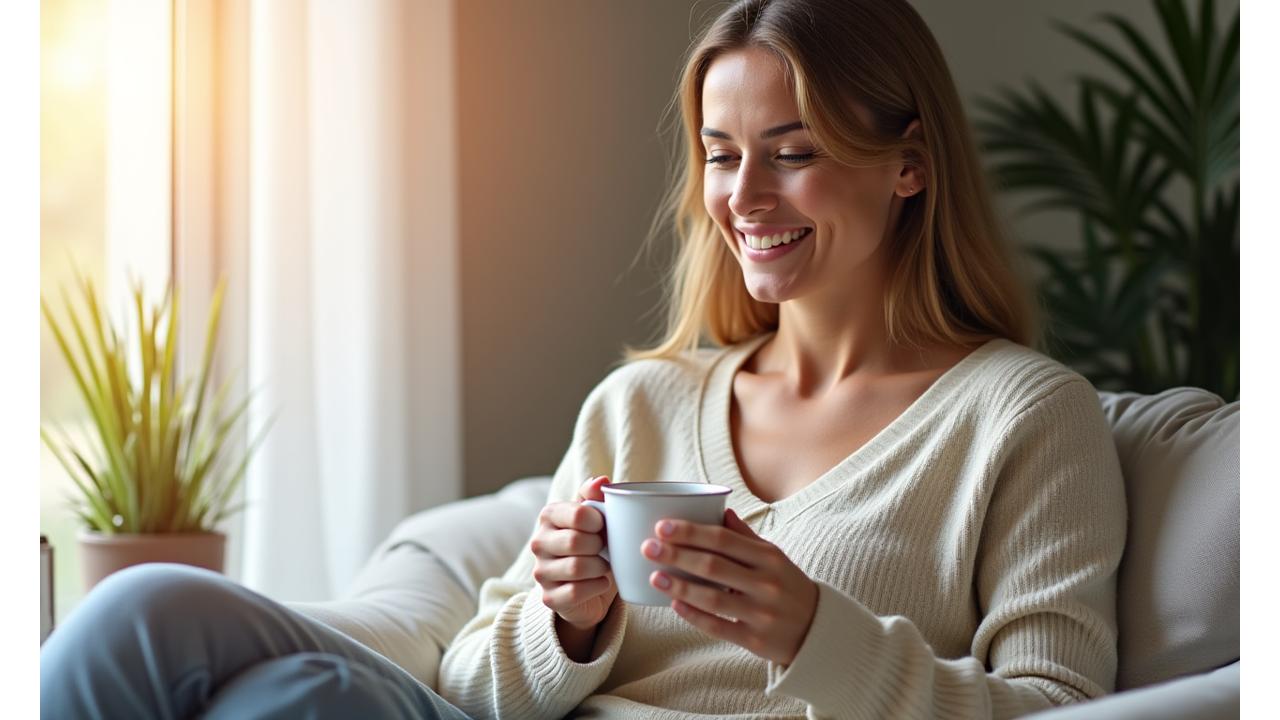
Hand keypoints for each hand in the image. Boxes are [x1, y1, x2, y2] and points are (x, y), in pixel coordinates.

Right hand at [530, 475, 616, 629]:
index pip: (579, 514)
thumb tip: (601, 480)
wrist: (590, 585)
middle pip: (577, 541)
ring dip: (600, 567)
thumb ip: (596, 496)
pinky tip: (601, 582)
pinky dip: (597, 586)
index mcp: (548, 515)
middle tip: (606, 548)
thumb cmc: (594, 544)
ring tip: (604, 565)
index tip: (604, 526)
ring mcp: (541, 572)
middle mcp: (538, 542)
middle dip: (600, 546)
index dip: (600, 521)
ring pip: (577, 567)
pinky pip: (576, 592)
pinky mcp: (549, 597)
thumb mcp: (596, 517)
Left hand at [643, 508, 818, 665]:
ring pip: (712, 598)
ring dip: (679, 586)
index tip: (662, 526)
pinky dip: (693, 615)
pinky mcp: (754, 640)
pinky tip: (674, 604)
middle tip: (648, 547)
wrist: (818, 630)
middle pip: (713, 566)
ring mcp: (760, 613)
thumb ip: (747, 537)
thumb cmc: (788, 586)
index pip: (723, 540)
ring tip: (653, 576)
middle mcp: (765, 583)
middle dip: (677, 555)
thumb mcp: (774, 558)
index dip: (691, 532)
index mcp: (769, 557)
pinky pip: (718, 626)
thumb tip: (721, 511)